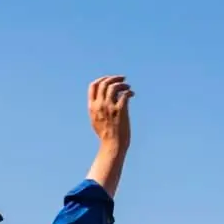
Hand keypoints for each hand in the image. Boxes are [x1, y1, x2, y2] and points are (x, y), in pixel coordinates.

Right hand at [85, 75, 133, 195]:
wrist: (112, 145)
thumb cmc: (106, 135)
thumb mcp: (95, 120)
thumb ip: (97, 108)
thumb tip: (104, 97)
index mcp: (92, 106)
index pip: (93, 86)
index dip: (102, 79)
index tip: (110, 79)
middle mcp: (100, 105)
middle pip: (104, 83)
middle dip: (114, 78)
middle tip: (123, 79)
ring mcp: (109, 107)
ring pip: (114, 86)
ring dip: (122, 84)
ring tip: (128, 87)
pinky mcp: (120, 110)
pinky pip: (124, 95)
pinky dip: (129, 92)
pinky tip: (132, 94)